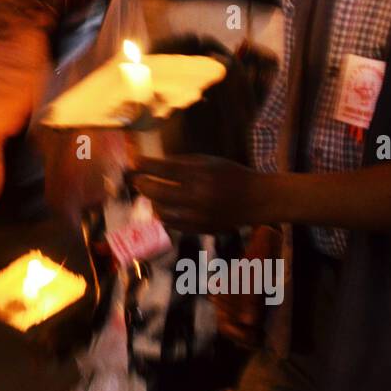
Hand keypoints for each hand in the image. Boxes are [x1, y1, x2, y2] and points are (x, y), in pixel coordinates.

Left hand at [127, 154, 263, 231]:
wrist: (256, 199)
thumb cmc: (229, 175)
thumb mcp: (208, 161)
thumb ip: (181, 163)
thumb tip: (151, 165)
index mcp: (201, 174)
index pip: (164, 168)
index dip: (145, 165)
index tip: (134, 161)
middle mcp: (199, 195)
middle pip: (157, 191)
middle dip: (142, 184)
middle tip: (137, 180)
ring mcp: (199, 215)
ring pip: (160, 210)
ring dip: (152, 201)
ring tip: (151, 193)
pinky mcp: (200, 229)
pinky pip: (171, 223)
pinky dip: (164, 214)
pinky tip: (163, 206)